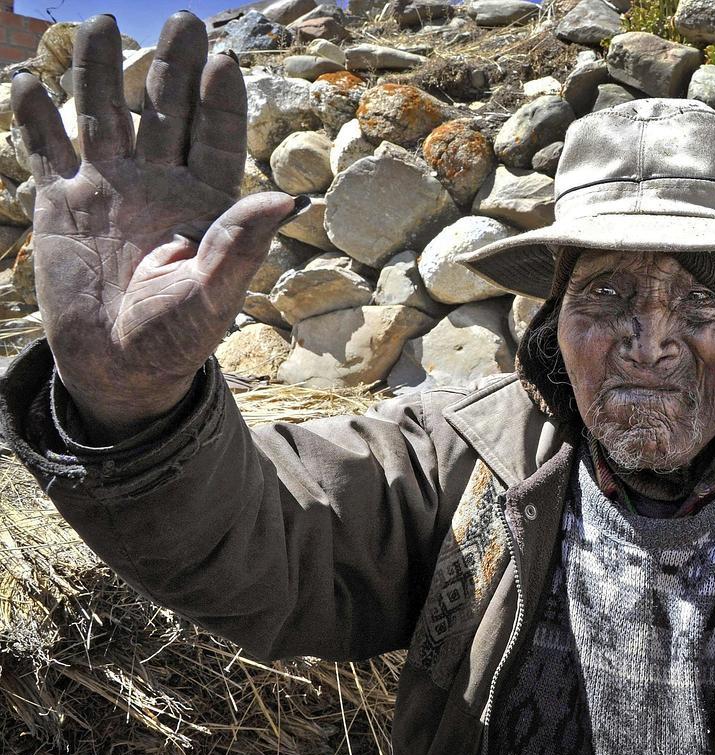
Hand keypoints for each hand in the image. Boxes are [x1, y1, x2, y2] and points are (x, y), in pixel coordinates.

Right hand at [12, 13, 297, 441]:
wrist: (117, 363)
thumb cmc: (177, 334)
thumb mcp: (213, 295)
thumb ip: (241, 245)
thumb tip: (289, 199)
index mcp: (204, 200)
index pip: (215, 138)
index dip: (219, 101)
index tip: (225, 60)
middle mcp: (158, 180)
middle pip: (165, 110)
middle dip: (172, 68)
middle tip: (183, 22)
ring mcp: (107, 183)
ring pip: (104, 113)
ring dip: (103, 71)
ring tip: (100, 23)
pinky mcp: (59, 198)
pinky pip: (45, 147)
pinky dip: (35, 117)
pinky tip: (28, 82)